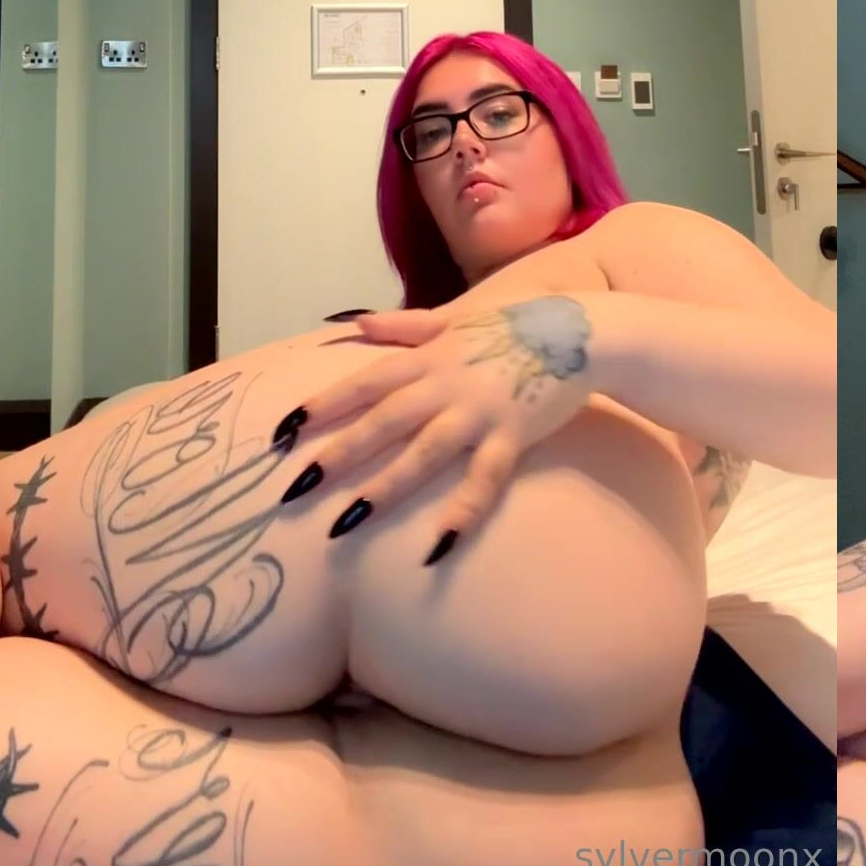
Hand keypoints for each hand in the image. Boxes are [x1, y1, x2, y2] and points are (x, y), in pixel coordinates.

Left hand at [277, 296, 600, 561]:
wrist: (585, 332)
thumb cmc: (519, 325)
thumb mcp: (457, 319)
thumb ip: (405, 326)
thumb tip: (353, 323)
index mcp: (429, 357)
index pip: (364, 383)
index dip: (322, 407)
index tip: (281, 433)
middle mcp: (446, 384)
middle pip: (382, 421)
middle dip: (337, 454)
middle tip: (294, 488)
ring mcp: (479, 411)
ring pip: (423, 452)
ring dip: (385, 486)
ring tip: (346, 521)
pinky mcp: (513, 435)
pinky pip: (484, 479)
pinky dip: (462, 512)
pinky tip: (438, 546)